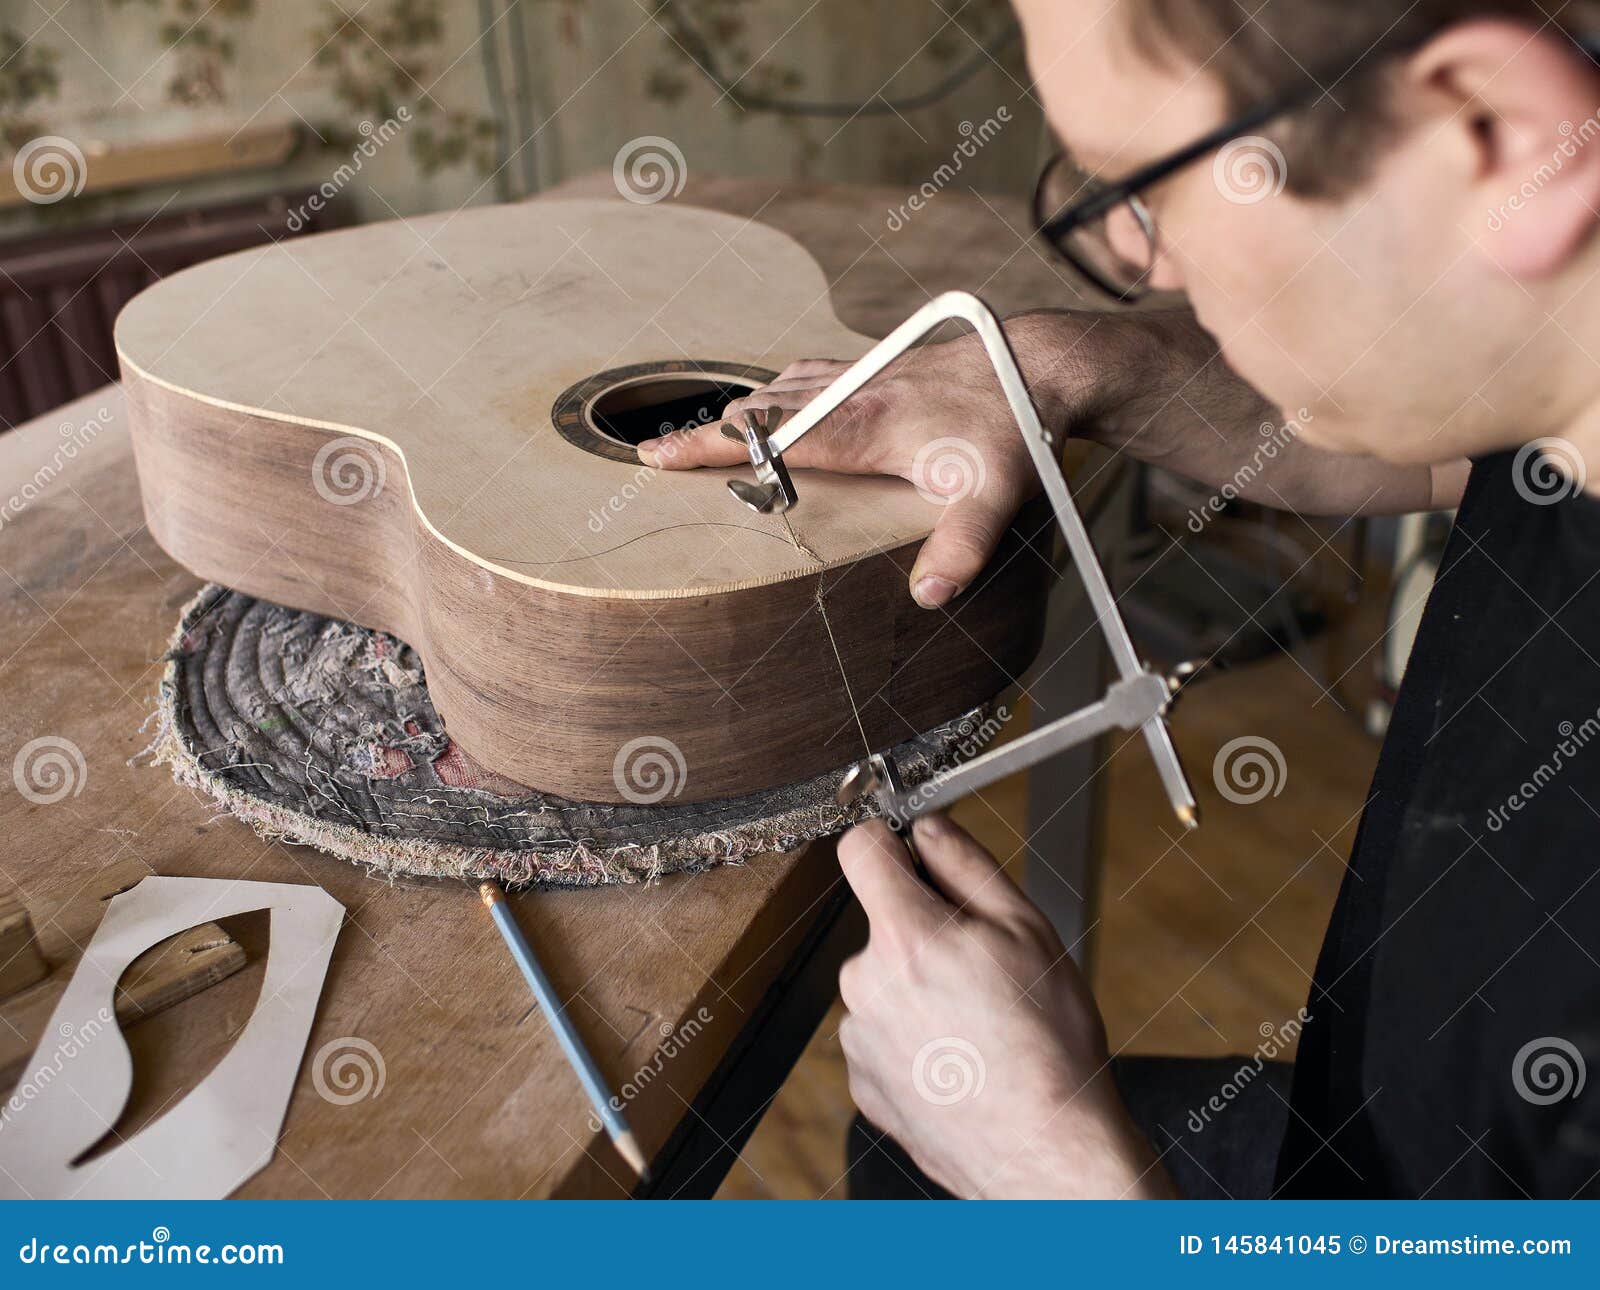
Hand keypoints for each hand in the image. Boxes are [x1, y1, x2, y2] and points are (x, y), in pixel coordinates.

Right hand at [637, 317, 1079, 608]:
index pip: (767, 436)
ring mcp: (861, 375)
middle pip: (757, 409)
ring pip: (778, 387)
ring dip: (737, 411)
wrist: (1041, 365)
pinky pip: (806, 374)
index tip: (658, 455)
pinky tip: (775, 398)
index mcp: (861, 425)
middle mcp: (850, 393)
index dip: (709, 447)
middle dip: (706, 433)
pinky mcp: (876, 367)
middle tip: (659, 457)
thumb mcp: (994, 495)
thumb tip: (929, 597)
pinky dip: (776, 389)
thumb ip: (960, 547)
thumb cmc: (1013, 428)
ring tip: (702, 437)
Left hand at [834, 814, 1172, 1198]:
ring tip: (978, 1028)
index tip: (908, 853)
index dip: (888, 843)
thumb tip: (926, 830)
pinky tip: (960, 1061)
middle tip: (983, 970)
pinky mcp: (862, 1083)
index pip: (859, 850)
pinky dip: (914, 1041)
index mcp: (904, 937)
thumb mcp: (1027, 929)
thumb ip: (965, 864)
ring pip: (884, 984)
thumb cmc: (1049, 1046)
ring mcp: (858, 1038)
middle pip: (882, 926)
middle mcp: (865, 984)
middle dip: (924, 933)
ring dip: (919, 991)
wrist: (1046, 1152)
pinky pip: (882, 1037)